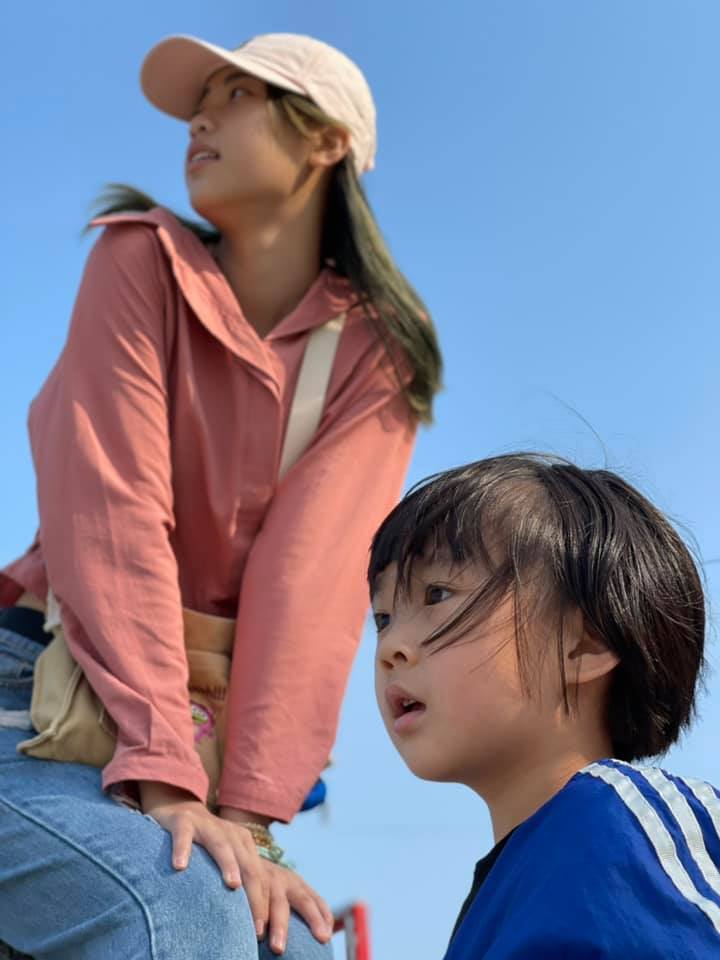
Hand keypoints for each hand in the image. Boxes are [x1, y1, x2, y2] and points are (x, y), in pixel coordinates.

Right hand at [140, 784, 333, 951]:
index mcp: (245, 845)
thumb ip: (238, 883)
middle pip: (248, 866)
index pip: (260, 878)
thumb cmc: (206, 845)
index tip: (264, 934)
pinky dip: (183, 849)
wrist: (181, 809)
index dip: (264, 904)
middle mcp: (231, 835)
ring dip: (228, 865)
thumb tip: (251, 926)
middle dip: (255, 895)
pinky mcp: (183, 822)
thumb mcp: (227, 860)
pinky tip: (180, 866)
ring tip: (233, 885)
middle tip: (257, 926)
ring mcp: (208, 826)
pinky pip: (184, 835)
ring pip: (221, 846)